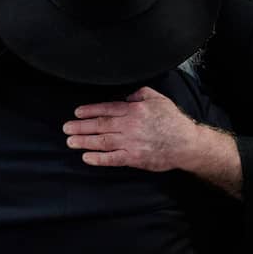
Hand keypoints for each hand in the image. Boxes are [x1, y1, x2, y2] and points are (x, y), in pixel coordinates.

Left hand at [63, 87, 200, 172]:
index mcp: (134, 110)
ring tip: (70, 141)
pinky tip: (86, 157)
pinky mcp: (134, 158)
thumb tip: (124, 96)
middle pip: (100, 125)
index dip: (89, 111)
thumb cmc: (172, 121)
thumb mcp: (157, 99)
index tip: (77, 113)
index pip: (106, 109)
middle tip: (66, 128)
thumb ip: (139, 94)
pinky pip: (112, 159)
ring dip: (84, 141)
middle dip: (80, 127)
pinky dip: (98, 158)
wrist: (186, 143)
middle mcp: (129, 126)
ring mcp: (131, 143)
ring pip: (102, 141)